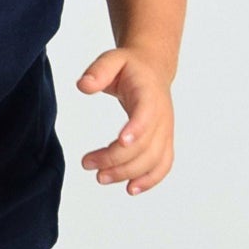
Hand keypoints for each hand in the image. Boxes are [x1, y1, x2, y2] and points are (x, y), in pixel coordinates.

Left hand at [77, 48, 174, 194]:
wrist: (152, 70)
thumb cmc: (129, 66)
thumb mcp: (112, 59)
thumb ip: (98, 71)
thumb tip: (83, 85)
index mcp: (149, 94)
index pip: (147, 114)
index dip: (136, 129)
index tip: (120, 142)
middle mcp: (162, 116)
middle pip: (146, 144)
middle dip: (117, 158)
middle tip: (88, 164)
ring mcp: (166, 131)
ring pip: (153, 159)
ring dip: (129, 173)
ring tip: (100, 177)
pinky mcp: (165, 142)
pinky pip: (163, 165)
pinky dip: (150, 179)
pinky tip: (130, 188)